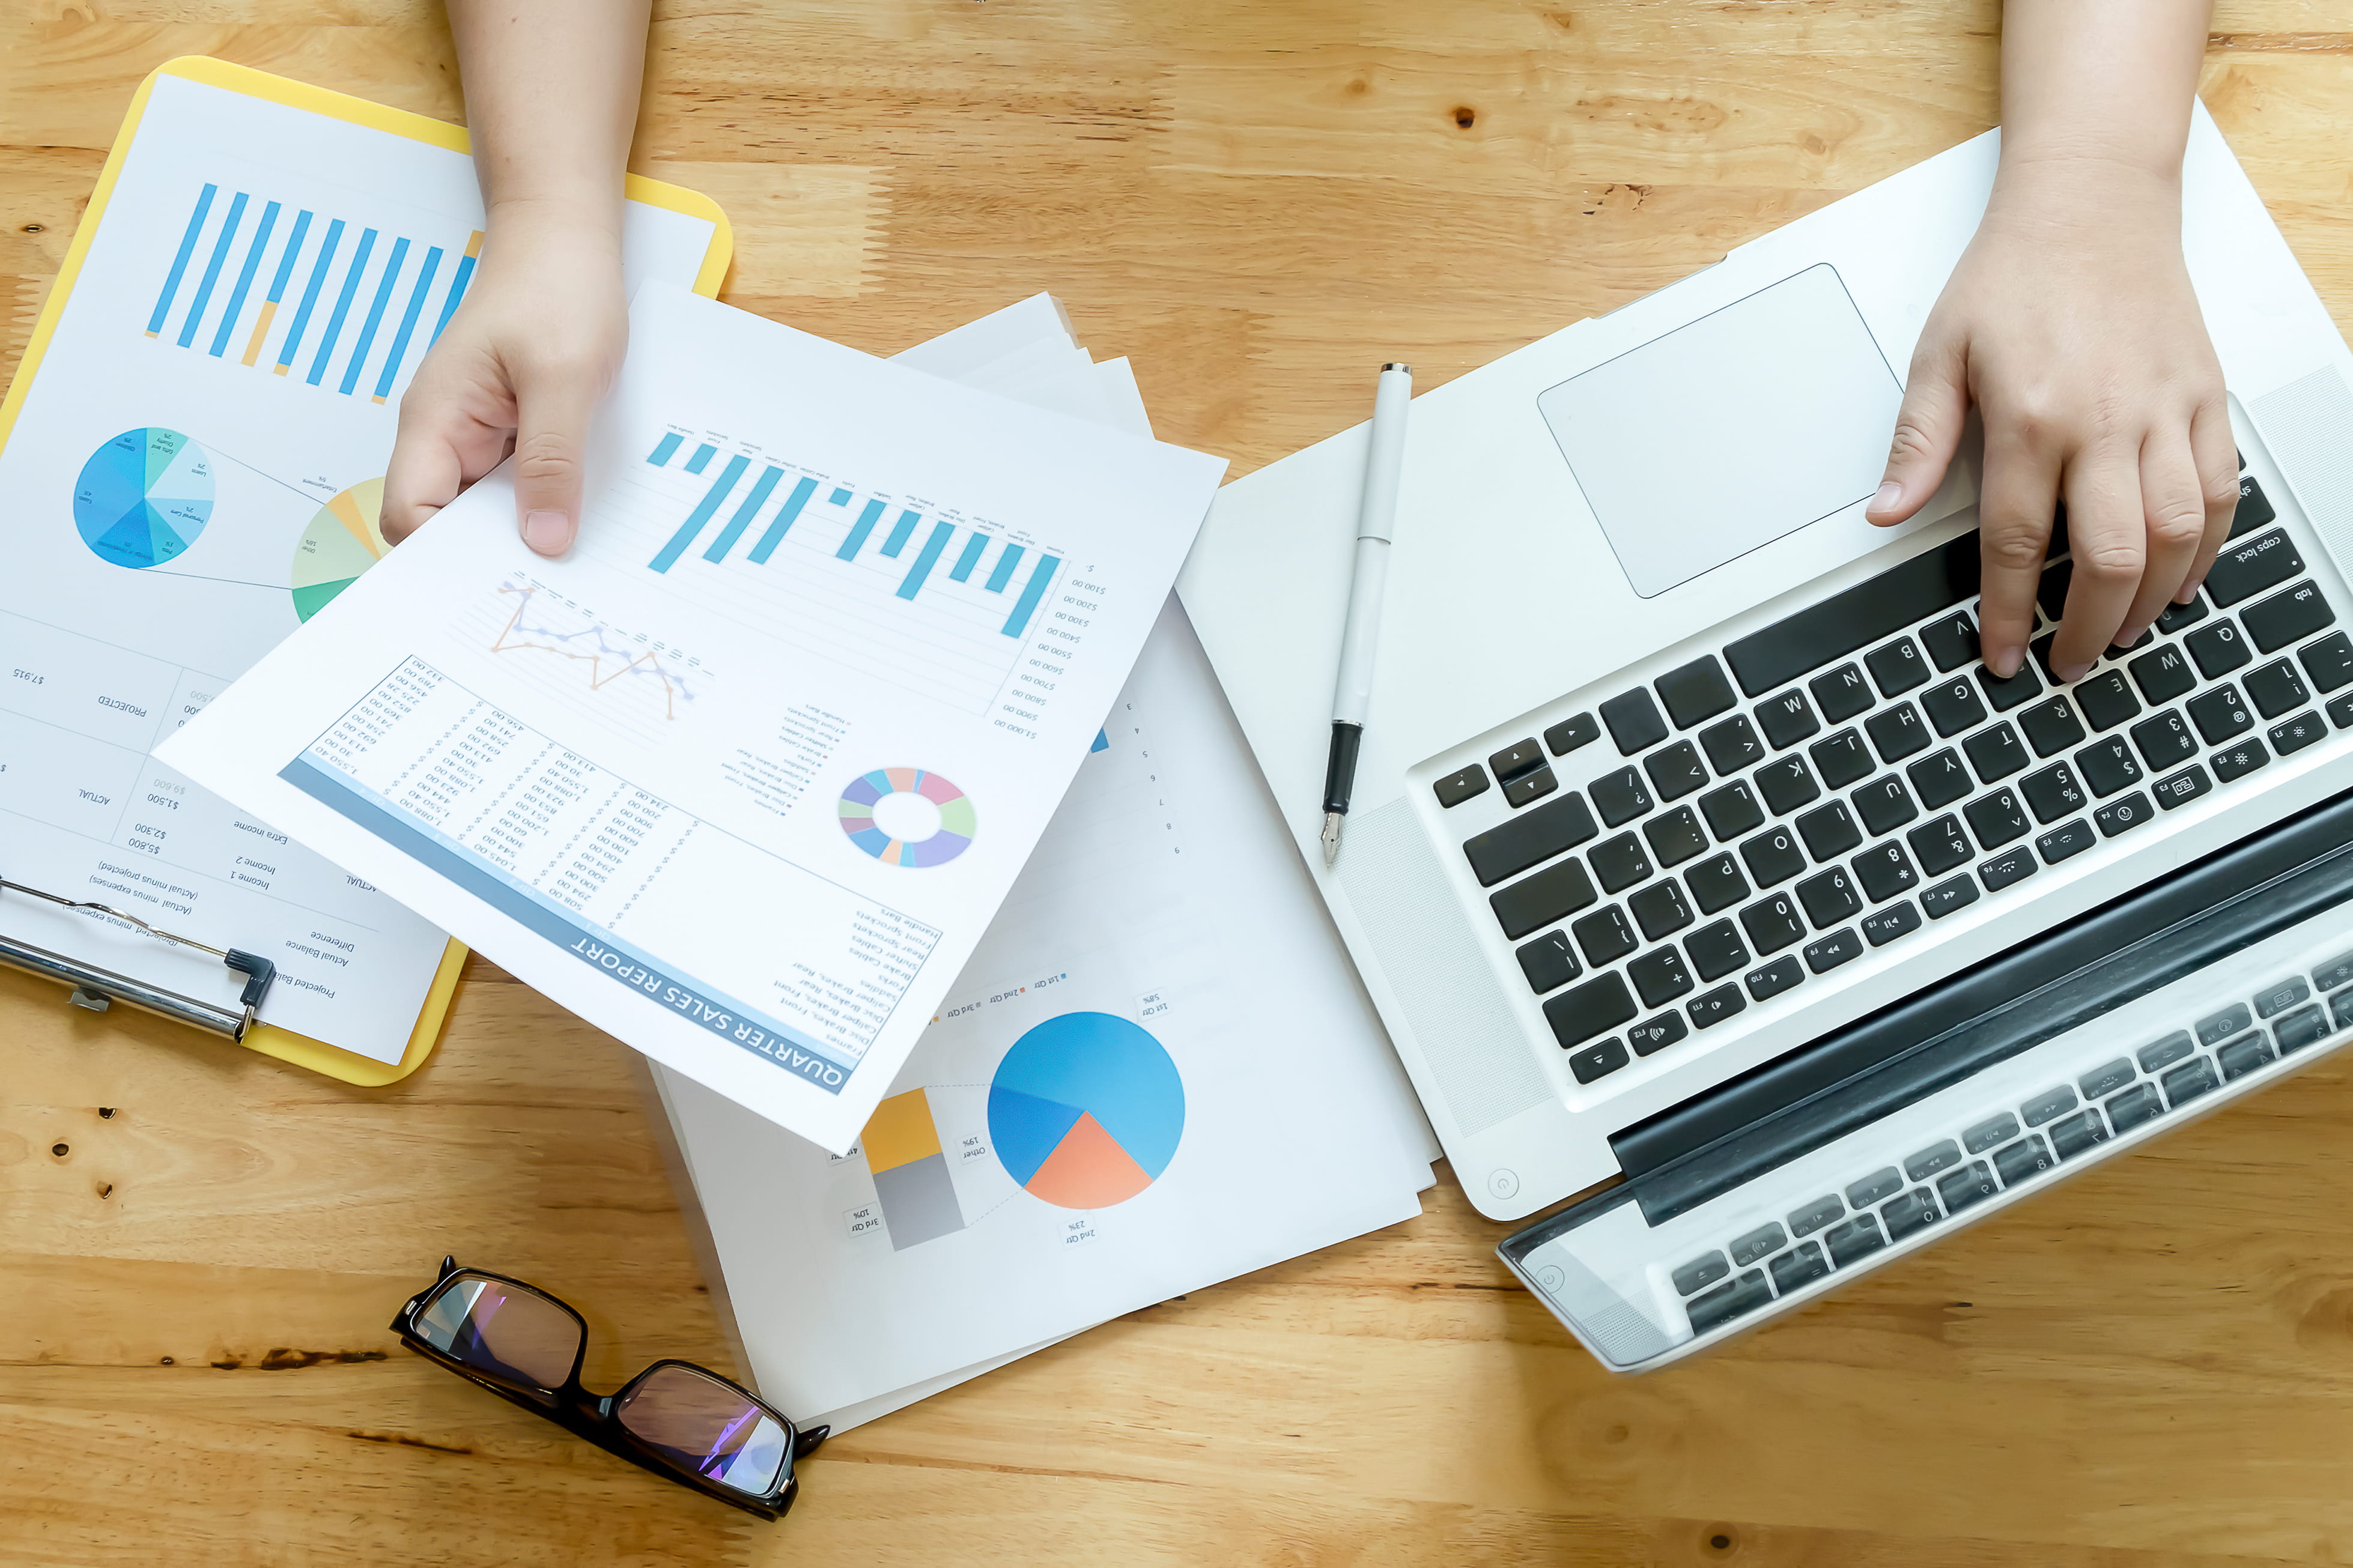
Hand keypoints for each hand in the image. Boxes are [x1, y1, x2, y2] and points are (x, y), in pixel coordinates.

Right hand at [382, 206, 626, 553]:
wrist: (564, 240)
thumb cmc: (556, 290)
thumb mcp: (565, 379)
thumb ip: (552, 461)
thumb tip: (542, 542)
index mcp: (435, 422)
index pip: (410, 517)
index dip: (441, 561)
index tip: (497, 586)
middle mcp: (445, 438)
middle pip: (444, 528)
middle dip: (487, 559)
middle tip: (549, 590)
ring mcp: (477, 440)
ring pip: (485, 514)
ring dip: (522, 536)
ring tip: (572, 565)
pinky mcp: (510, 438)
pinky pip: (518, 490)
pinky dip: (543, 509)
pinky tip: (580, 523)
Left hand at [1865, 163, 2238, 683]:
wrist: (2092, 203)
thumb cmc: (2013, 273)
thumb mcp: (1939, 352)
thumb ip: (1917, 440)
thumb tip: (1886, 512)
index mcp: (2030, 416)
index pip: (2018, 543)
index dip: (2010, 613)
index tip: (2003, 655)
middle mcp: (2106, 419)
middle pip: (2110, 556)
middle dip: (2086, 627)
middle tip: (2066, 662)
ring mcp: (2166, 409)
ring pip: (2176, 534)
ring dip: (2151, 600)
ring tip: (2119, 635)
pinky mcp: (2206, 397)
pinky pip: (2221, 490)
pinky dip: (2206, 548)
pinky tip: (2180, 580)